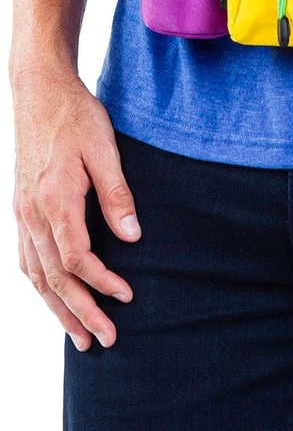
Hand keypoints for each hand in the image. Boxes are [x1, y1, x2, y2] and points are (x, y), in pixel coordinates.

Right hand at [12, 71, 140, 350]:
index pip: (76, 259)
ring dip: (57, 309)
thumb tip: (133, 237)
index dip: (101, 283)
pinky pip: (26, 257)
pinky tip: (52, 298)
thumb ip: (117, 195)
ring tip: (80, 337)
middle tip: (105, 341)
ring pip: (36, 274)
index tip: (127, 297)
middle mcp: (33, 213)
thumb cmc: (75, 116)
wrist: (39, 90)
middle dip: (80, 313)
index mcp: (55, 200)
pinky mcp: (21, 207)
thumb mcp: (104, 149)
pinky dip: (40, 285)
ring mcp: (22, 212)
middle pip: (53, 278)